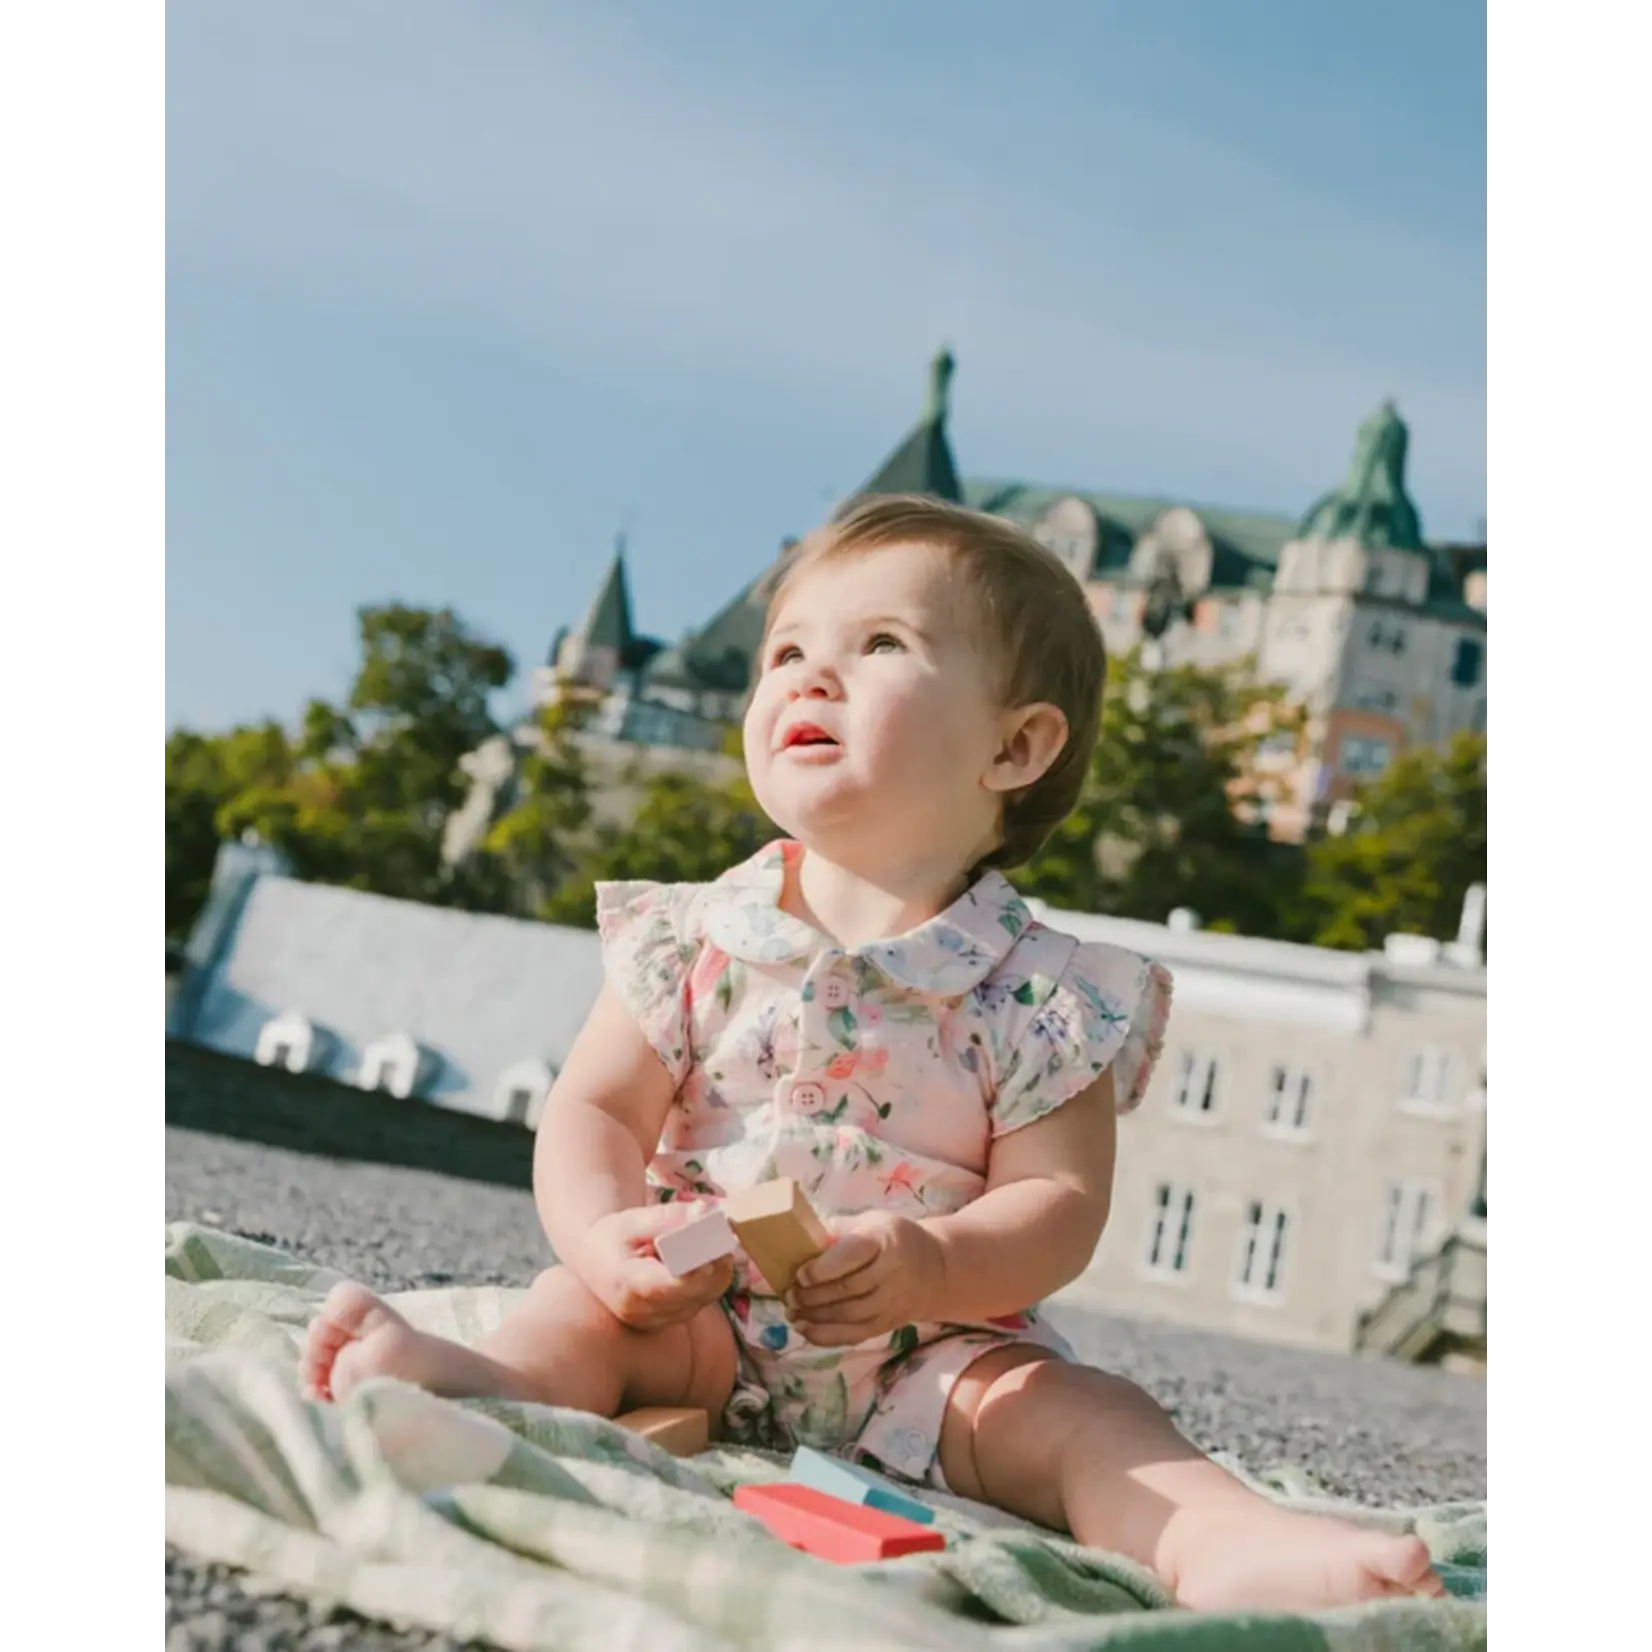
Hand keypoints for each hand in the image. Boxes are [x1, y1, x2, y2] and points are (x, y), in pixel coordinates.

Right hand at [573, 1202, 735, 1331]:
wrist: (593, 1263)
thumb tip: (703, 1212)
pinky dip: (710, 1282)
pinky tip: (708, 1260)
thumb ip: (667, 1217)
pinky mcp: (665, 1324)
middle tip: (726, 1237)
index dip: (700, 1268)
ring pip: (702, 1300)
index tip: (716, 1244)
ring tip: (717, 1245)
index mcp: (627, 1285)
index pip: (674, 1285)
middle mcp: (641, 1312)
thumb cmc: (611, 1238)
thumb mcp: (631, 1220)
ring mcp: (654, 1323)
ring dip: (716, 1274)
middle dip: (715, 1265)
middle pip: (694, 1294)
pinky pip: (699, 1303)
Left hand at [784, 1211, 944, 1346]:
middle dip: (813, 1296)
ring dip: (816, 1318)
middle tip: (789, 1296)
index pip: (853, 1255)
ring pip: (850, 1316)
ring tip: (791, 1313)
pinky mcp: (888, 1324)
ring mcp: (892, 1303)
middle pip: (849, 1289)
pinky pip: (856, 1335)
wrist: (936, 1270)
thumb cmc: (894, 1238)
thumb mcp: (873, 1220)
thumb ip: (841, 1229)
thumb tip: (800, 1237)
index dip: (824, 1268)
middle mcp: (893, 1274)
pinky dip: (827, 1337)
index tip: (800, 1274)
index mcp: (887, 1241)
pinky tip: (805, 1330)